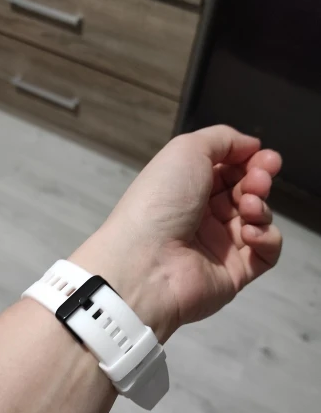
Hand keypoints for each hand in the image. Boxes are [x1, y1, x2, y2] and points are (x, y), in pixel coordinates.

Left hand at [72, 126, 282, 342]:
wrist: (146, 261)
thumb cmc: (160, 201)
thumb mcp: (186, 150)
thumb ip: (223, 139)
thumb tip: (252, 145)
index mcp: (187, 187)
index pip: (229, 170)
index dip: (250, 161)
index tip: (265, 157)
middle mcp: (202, 215)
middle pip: (246, 192)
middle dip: (259, 180)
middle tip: (259, 180)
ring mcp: (218, 246)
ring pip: (258, 219)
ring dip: (260, 207)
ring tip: (247, 206)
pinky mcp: (234, 274)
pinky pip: (265, 253)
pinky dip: (266, 238)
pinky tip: (248, 233)